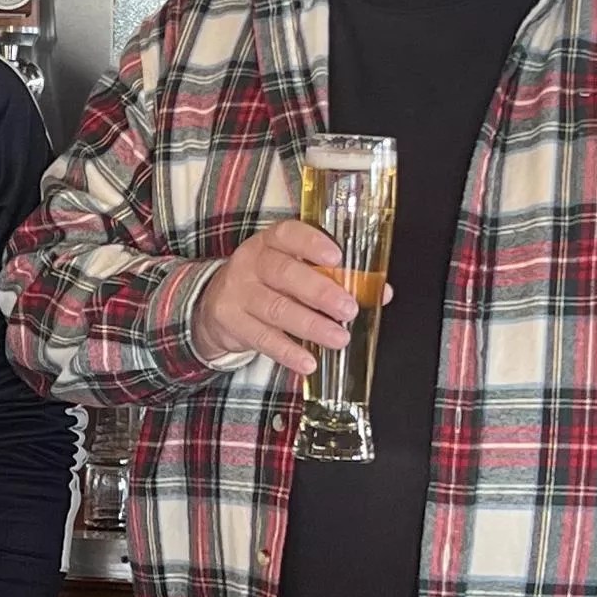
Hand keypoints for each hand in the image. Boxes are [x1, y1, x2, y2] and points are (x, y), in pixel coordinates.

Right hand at [188, 220, 371, 378]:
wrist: (215, 305)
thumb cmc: (268, 283)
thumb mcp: (293, 271)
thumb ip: (335, 278)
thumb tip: (381, 292)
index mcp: (270, 242)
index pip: (288, 234)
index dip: (312, 244)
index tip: (337, 257)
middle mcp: (251, 262)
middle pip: (284, 273)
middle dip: (320, 292)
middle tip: (348, 309)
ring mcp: (238, 292)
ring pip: (276, 308)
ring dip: (311, 325)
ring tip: (339, 339)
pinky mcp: (230, 321)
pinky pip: (262, 338)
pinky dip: (287, 352)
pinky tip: (308, 361)